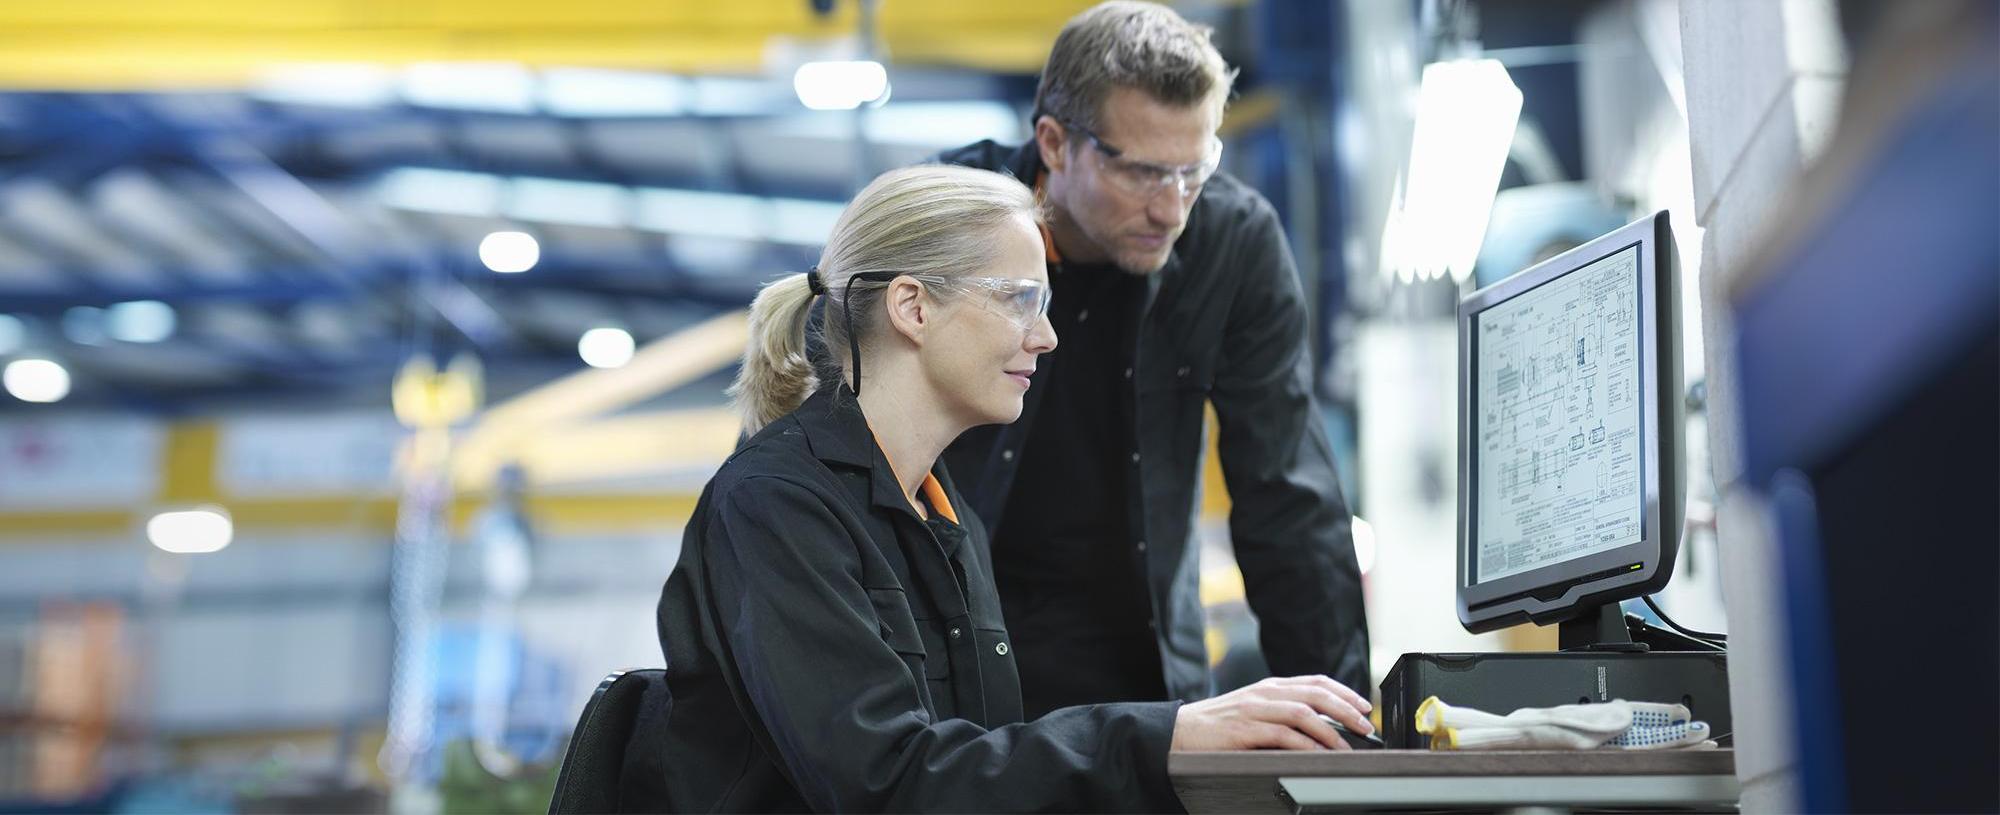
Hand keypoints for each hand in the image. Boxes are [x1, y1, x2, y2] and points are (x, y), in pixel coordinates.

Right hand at [1170, 675, 1373, 750]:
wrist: (1179, 732)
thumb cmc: (1217, 726)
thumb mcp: (1253, 711)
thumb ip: (1281, 713)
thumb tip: (1320, 728)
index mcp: (1270, 686)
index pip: (1316, 681)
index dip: (1345, 692)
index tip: (1364, 706)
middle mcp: (1265, 692)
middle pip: (1316, 694)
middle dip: (1347, 709)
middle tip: (1366, 726)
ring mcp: (1255, 709)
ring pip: (1304, 712)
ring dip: (1332, 730)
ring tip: (1348, 746)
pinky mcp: (1245, 729)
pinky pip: (1283, 735)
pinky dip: (1306, 744)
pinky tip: (1318, 754)